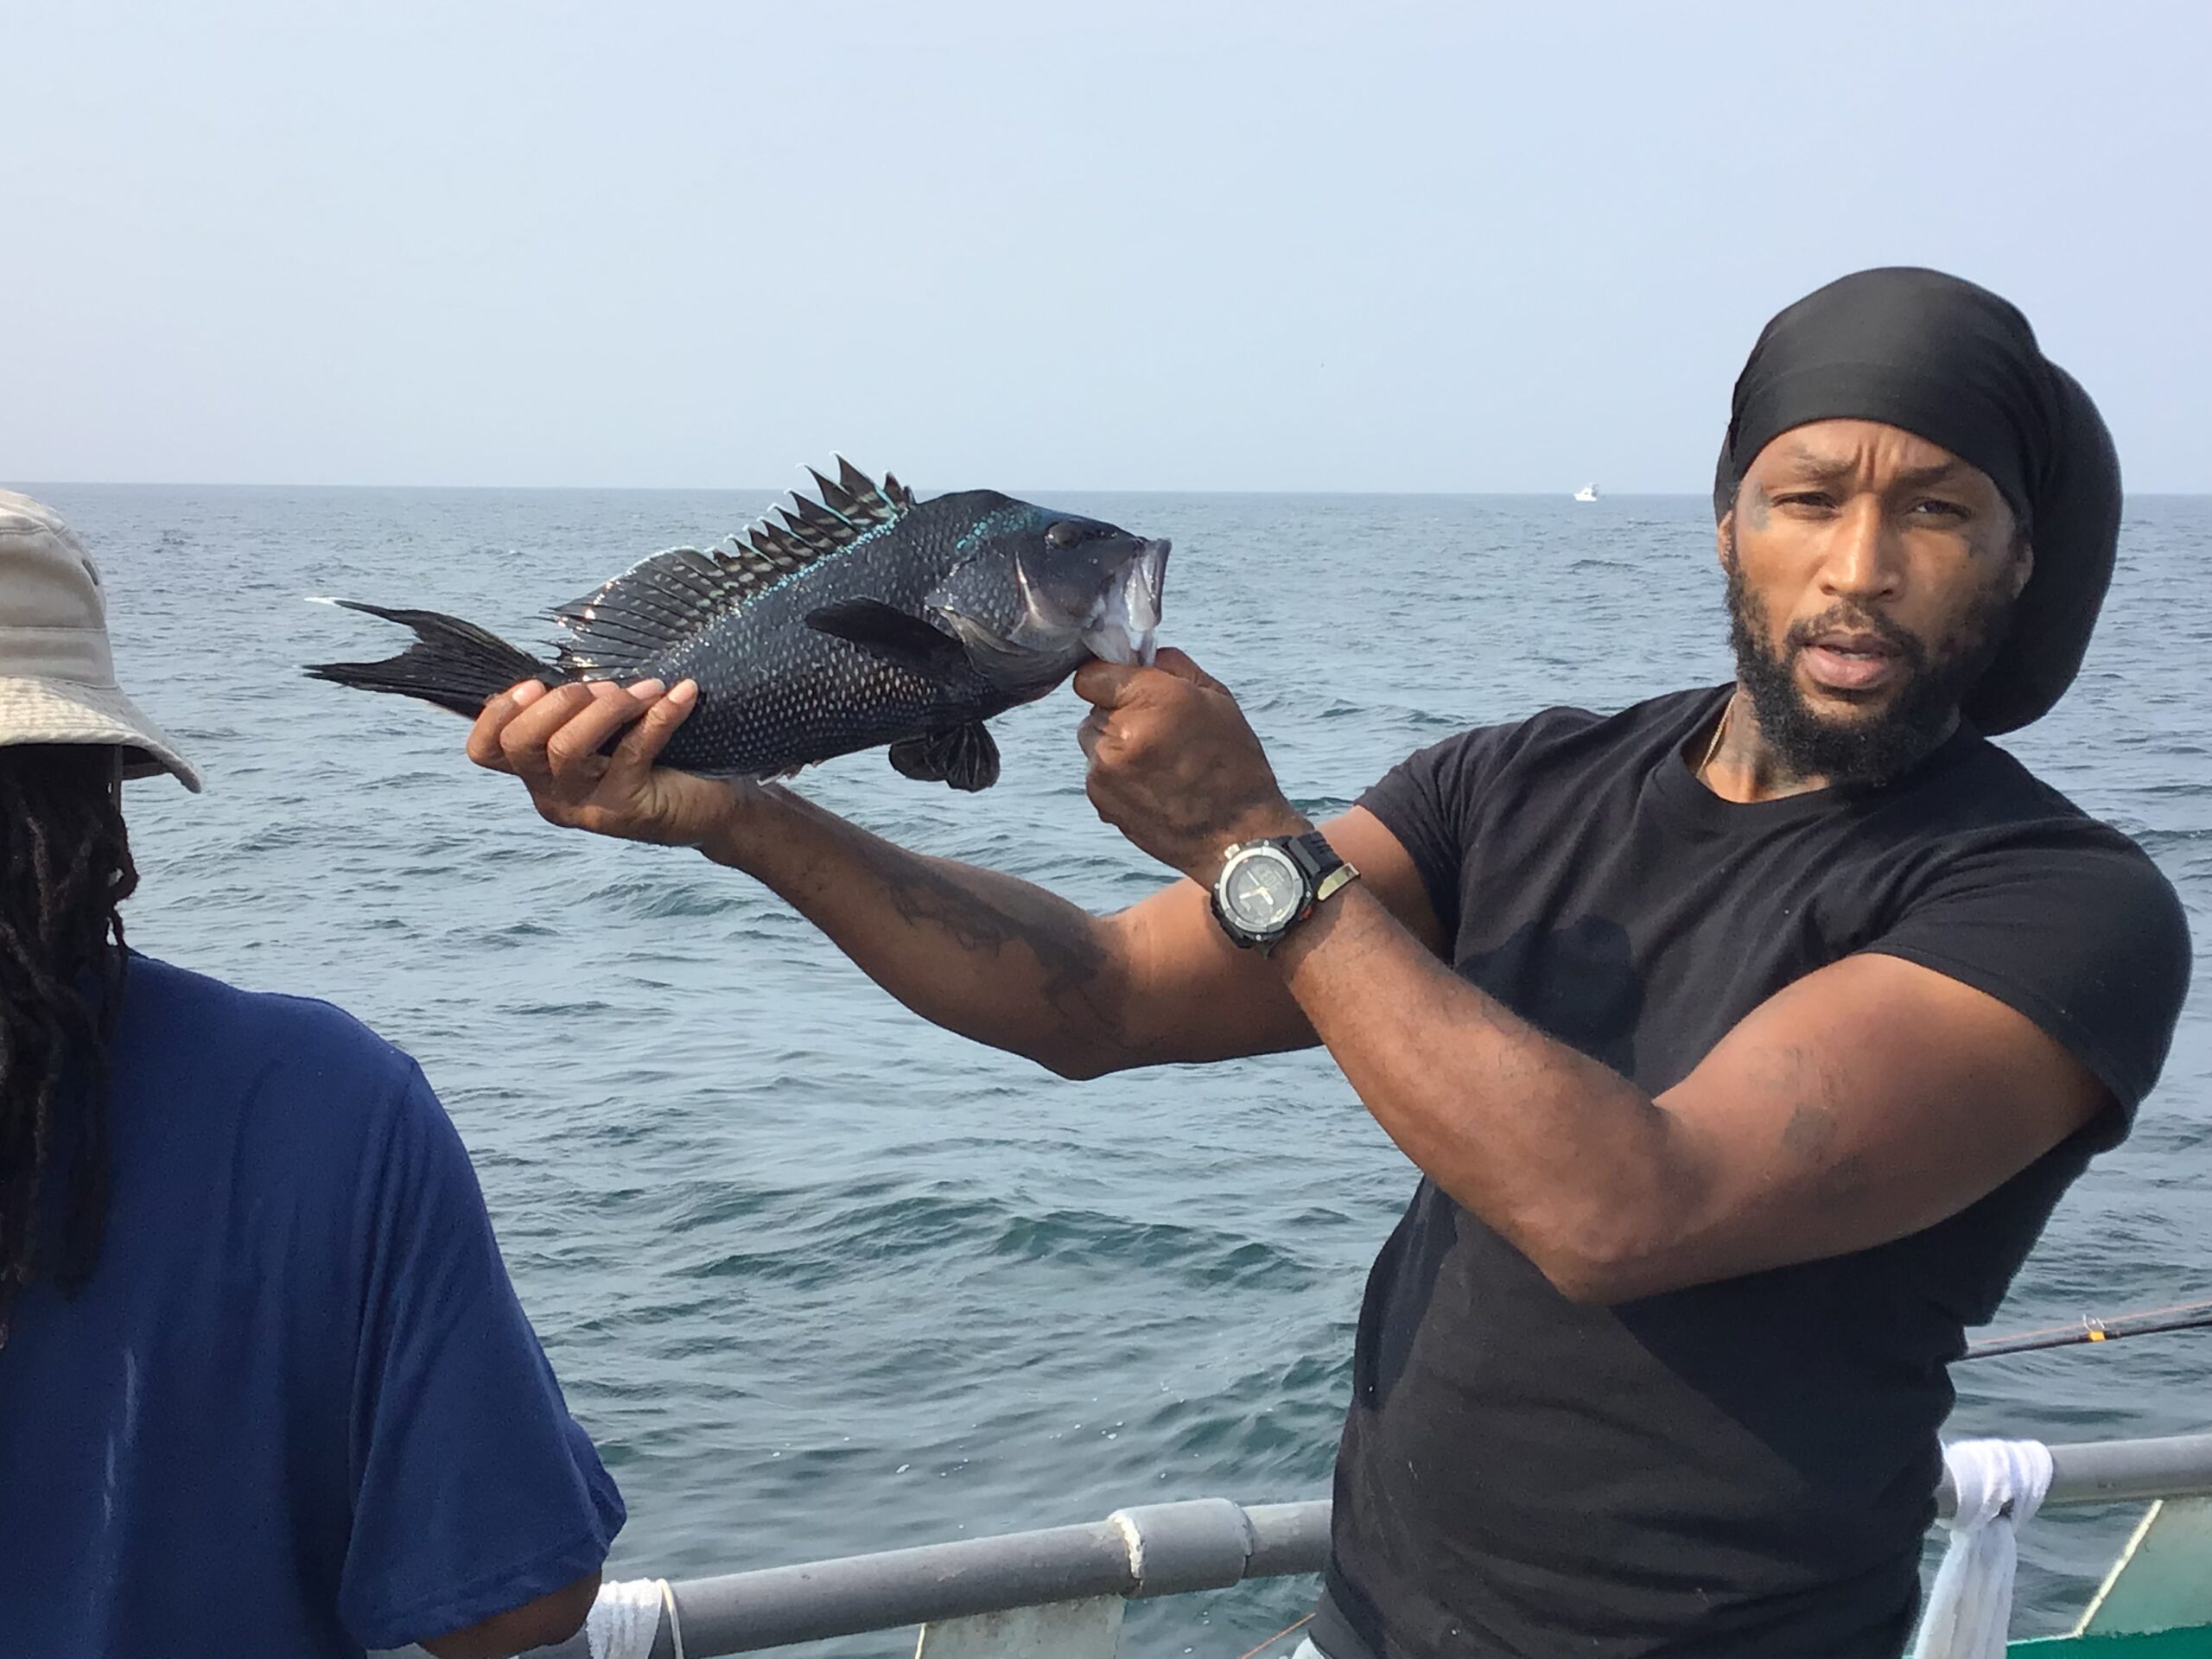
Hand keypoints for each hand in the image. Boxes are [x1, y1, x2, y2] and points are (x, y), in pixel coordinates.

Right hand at [466, 678, 752, 848]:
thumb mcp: (608, 733)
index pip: (485, 751)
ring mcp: (586, 808)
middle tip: (603, 687)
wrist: (713, 809)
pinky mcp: (625, 811)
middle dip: (558, 702)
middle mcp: (552, 796)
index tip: (534, 685)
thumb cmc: (658, 761)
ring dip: (607, 706)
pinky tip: (683, 693)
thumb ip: (579, 710)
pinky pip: (632, 752)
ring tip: (647, 689)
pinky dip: (659, 715)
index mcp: (538, 774)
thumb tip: (577, 676)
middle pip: (520, 745)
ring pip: (566, 749)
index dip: (497, 714)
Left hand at [1073, 647, 1306, 884]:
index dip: (1110, 678)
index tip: (1127, 687)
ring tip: (1157, 762)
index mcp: (1152, 701)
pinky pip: (1097, 771)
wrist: (1236, 835)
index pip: (1092, 674)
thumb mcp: (1217, 699)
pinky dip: (1116, 774)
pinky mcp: (1099, 798)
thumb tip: (1141, 657)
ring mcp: (1105, 770)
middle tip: (1156, 730)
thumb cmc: (1235, 763)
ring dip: (1115, 743)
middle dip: (1118, 712)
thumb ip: (1172, 667)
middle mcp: (1121, 734)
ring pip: (1093, 739)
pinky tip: (1151, 786)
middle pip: (1093, 707)